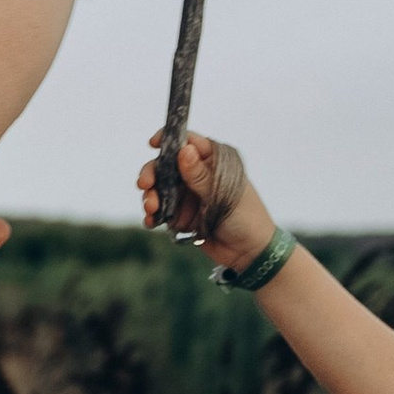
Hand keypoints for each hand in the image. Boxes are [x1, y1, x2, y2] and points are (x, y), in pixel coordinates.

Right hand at [138, 128, 272, 268]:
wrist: (250, 252)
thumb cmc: (246, 217)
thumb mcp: (223, 195)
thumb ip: (200, 175)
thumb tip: (184, 149)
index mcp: (213, 162)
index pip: (188, 143)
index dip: (169, 140)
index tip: (152, 143)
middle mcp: (198, 176)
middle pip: (167, 166)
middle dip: (152, 174)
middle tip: (144, 184)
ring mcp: (188, 196)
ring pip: (160, 189)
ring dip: (151, 197)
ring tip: (152, 209)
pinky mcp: (182, 216)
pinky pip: (161, 212)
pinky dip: (153, 216)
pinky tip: (151, 221)